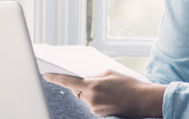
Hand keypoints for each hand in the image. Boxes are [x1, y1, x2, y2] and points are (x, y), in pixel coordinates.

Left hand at [44, 70, 165, 117]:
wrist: (143, 100)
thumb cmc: (129, 84)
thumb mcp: (111, 73)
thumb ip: (95, 75)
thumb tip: (86, 79)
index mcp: (93, 85)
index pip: (69, 81)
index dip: (56, 78)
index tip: (46, 74)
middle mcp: (91, 98)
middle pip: (77, 91)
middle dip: (82, 86)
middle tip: (95, 82)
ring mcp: (95, 109)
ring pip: (86, 99)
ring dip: (93, 93)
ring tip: (110, 91)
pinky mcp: (100, 115)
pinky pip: (93, 105)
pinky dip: (99, 100)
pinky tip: (111, 98)